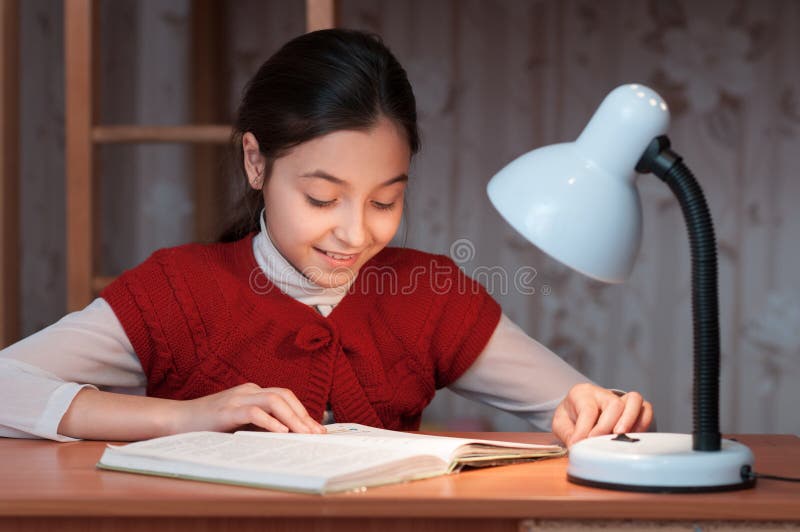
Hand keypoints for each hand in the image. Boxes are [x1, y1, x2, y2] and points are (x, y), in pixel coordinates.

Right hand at [170, 383, 325, 434]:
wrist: (176, 419)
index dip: (303, 411)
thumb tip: (287, 437)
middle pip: (284, 396)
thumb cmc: (208, 424)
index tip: (317, 429)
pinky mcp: (226, 411)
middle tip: (317, 434)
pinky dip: (270, 422)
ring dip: (292, 418)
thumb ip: (259, 424)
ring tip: (304, 434)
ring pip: (273, 401)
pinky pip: (253, 412)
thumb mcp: (238, 422)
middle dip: (303, 415)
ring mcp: (236, 398)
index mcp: (252, 392)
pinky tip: (280, 432)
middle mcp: (248, 391)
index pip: (285, 397)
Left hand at [551, 383, 652, 447]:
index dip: (585, 428)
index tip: (580, 443)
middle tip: (600, 442)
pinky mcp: (634, 409)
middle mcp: (603, 394)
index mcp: (582, 394)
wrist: (578, 411)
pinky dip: (643, 422)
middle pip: (613, 404)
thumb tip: (577, 446)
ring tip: (620, 436)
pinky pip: (646, 409)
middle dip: (607, 426)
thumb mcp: (561, 424)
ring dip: (629, 420)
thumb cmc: (571, 417)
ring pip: (634, 400)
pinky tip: (633, 436)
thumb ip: (568, 434)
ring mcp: (620, 399)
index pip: (588, 409)